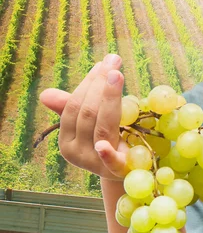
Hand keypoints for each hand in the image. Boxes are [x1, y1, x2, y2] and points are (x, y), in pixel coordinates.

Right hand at [39, 53, 129, 180]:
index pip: (74, 107)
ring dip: (109, 97)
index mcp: (67, 140)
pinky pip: (110, 161)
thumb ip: (73, 107)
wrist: (127, 171)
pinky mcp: (116, 170)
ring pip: (101, 126)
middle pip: (88, 113)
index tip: (102, 64)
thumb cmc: (107, 140)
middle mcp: (76, 152)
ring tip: (117, 74)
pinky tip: (104, 145)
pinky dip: (107, 153)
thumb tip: (45, 94)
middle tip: (113, 61)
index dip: (88, 84)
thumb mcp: (91, 122)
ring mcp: (96, 162)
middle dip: (100, 84)